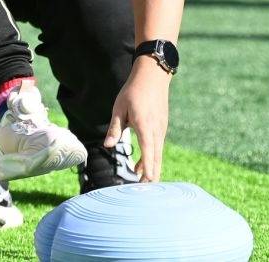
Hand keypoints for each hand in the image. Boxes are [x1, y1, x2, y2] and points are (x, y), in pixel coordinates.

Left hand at [104, 58, 171, 181]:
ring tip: (140, 181)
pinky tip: (143, 164)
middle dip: (151, 175)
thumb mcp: (119, 108)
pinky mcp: (161, 126)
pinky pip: (157, 146)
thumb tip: (107, 145)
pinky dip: (152, 157)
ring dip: (150, 167)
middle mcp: (156, 130)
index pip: (148, 151)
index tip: (148, 181)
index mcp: (145, 126)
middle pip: (156, 157)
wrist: (152, 76)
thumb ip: (114, 128)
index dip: (148, 167)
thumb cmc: (133, 91)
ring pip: (157, 153)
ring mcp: (161, 128)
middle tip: (144, 192)